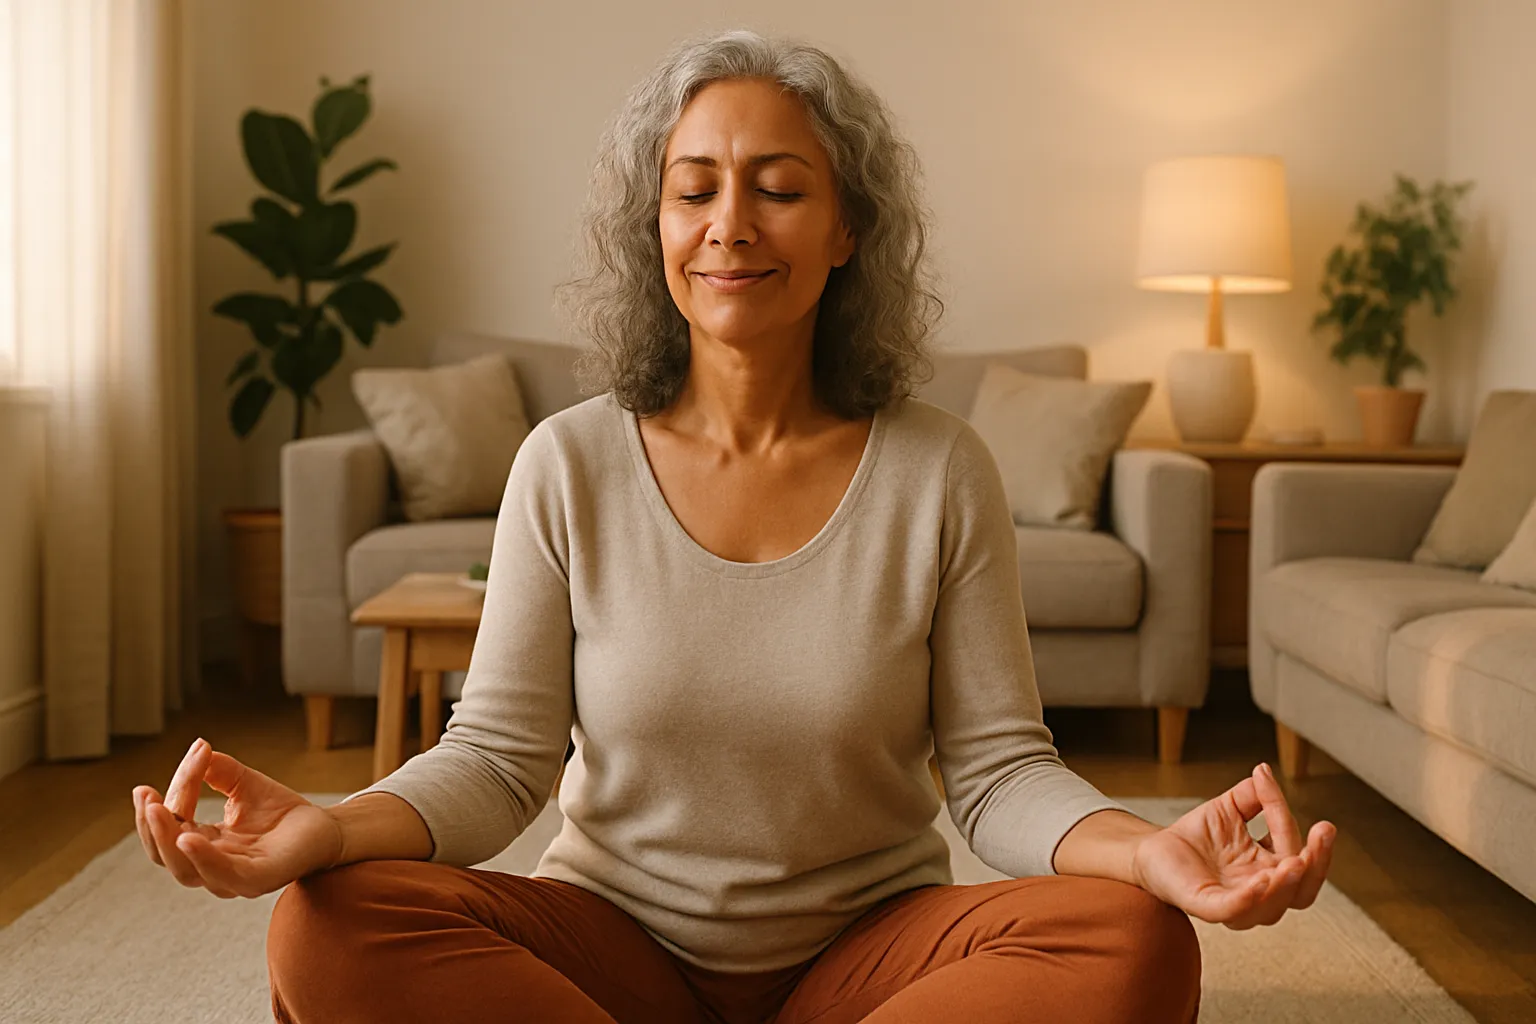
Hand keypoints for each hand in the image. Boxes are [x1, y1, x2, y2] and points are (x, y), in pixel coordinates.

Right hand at [132, 737, 344, 898]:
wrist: (326, 828)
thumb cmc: (282, 812)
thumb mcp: (245, 784)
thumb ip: (219, 770)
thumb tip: (200, 747)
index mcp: (203, 847)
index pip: (173, 825)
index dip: (172, 795)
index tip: (192, 757)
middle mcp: (211, 867)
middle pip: (165, 854)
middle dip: (151, 825)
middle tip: (146, 795)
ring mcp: (233, 879)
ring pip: (185, 870)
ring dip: (167, 839)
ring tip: (159, 809)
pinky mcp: (258, 880)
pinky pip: (223, 875)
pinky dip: (203, 858)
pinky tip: (188, 837)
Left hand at [1129, 762, 1335, 929]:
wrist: (1154, 849)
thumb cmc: (1197, 835)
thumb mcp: (1229, 809)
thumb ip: (1253, 795)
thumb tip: (1263, 771)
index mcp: (1270, 871)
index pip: (1297, 854)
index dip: (1289, 820)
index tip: (1267, 781)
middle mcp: (1260, 893)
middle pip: (1301, 892)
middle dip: (1318, 864)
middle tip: (1323, 832)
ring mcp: (1235, 904)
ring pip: (1273, 908)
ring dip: (1287, 885)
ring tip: (1294, 860)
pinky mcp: (1206, 906)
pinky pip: (1233, 910)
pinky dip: (1250, 899)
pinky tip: (1261, 879)